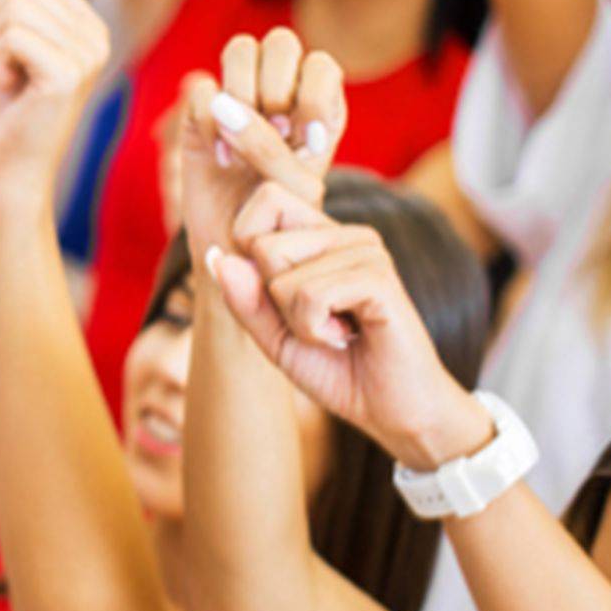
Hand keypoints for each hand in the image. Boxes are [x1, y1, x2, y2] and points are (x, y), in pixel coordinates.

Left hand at [0, 0, 112, 192]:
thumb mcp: (12, 43)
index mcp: (89, 26)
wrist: (15, 168)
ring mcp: (86, 55)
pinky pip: (12, 35)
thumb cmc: (12, 109)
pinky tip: (6, 86)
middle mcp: (96, 36)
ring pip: (15, 7)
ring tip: (3, 75)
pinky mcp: (67, 74)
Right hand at [171, 26, 344, 273]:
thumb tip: (228, 105)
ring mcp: (240, 98)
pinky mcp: (201, 113)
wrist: (236, 251)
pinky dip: (208, 122)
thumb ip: (274, 150)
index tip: (303, 140)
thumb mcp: (296, 192)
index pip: (321, 64)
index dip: (312, 96)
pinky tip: (219, 157)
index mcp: (321, 108)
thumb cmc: (281, 226)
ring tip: (243, 139)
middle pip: (282, 42)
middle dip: (275, 89)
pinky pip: (201, 87)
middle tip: (271, 133)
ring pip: (241, 49)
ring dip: (241, 93)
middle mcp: (284, 93)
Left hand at [203, 181, 483, 468]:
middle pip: (262, 244)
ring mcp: (366, 251)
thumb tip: (216, 255)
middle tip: (316, 323)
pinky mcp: (379, 278)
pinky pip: (308, 296)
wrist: (393, 411)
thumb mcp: (273, 336)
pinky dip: (313, 330)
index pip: (265, 199)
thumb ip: (244, 298)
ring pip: (281, 276)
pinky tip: (346, 338)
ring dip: (297, 322)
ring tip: (336, 332)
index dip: (250, 253)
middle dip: (273, 300)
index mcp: (321, 236)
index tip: (286, 299)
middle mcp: (345, 234)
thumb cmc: (337, 369)